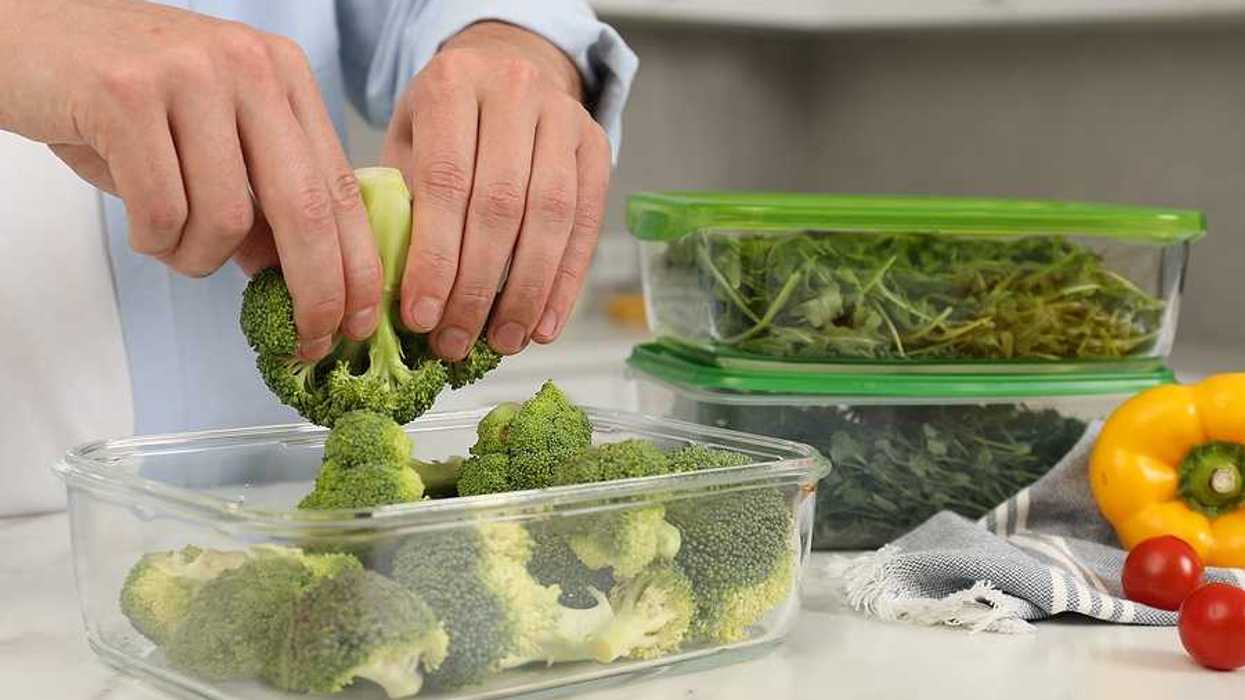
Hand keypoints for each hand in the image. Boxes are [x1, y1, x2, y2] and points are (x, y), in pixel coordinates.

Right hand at [0, 0, 382, 358]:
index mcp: (282, 72)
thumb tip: (302, 280)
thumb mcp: (210, 140)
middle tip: (307, 340)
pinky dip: (153, 241)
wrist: (24, 38)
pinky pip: (162, 211)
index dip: (356, 264)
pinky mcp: (125, 94)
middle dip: (314, 290)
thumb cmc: (121, 100)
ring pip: (227, 219)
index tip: (360, 321)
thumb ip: (261, 199)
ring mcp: (190, 74)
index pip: (338, 185)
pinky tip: (140, 226)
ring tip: (171, 244)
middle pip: (304, 207)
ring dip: (198, 259)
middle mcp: (249, 65)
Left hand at [383, 21, 610, 359]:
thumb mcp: (407, 141)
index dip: (434, 257)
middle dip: (477, 286)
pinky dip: (564, 282)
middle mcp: (514, 91)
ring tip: (503, 342)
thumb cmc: (444, 120)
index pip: (445, 182)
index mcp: (453, 83)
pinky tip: (544, 323)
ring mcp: (564, 116)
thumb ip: (400, 201)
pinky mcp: (597, 144)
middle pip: (500, 205)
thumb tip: (395, 292)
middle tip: (455, 341)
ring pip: (549, 216)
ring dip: (525, 291)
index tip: (420, 317)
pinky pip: (585, 223)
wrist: (507, 64)